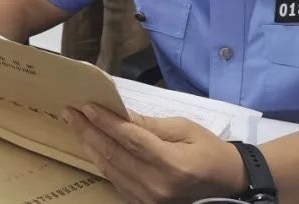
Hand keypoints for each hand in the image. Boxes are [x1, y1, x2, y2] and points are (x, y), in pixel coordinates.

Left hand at [62, 104, 246, 203]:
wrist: (228, 183)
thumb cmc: (209, 150)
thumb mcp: (185, 129)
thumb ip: (151, 125)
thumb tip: (121, 114)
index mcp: (172, 164)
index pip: (130, 139)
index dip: (106, 122)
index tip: (86, 105)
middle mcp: (158, 186)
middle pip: (114, 155)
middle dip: (89, 131)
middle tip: (70, 112)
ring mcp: (150, 200)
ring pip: (111, 170)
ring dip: (90, 146)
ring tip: (76, 125)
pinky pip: (117, 182)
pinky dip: (102, 163)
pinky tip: (91, 146)